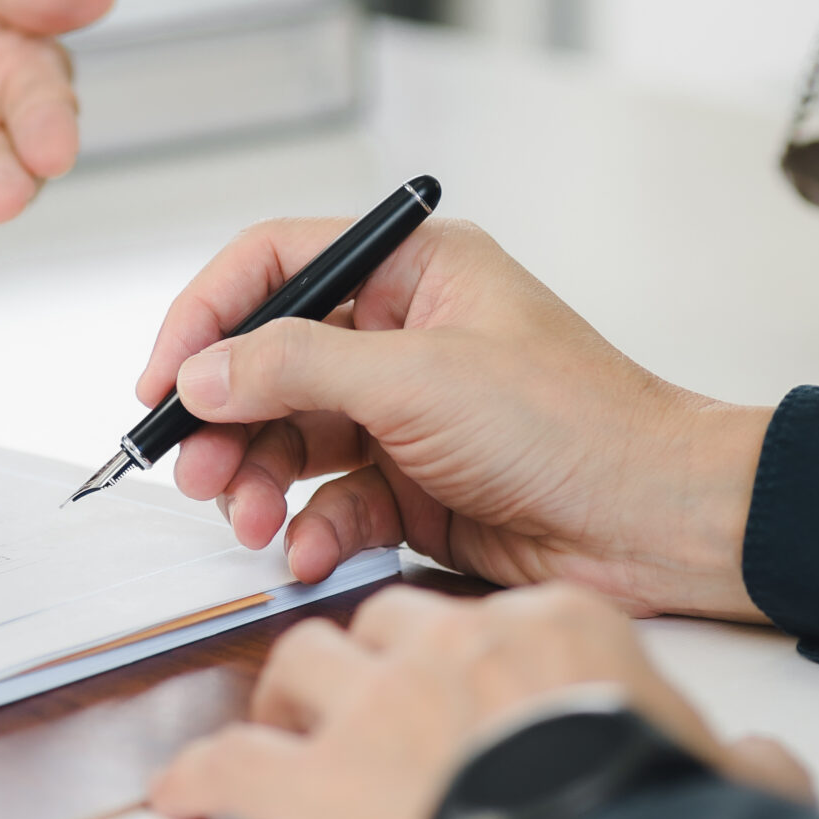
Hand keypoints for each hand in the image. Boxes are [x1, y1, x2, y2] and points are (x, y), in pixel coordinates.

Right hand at [137, 218, 772, 618]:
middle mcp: (405, 332)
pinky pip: (331, 499)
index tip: (163, 376)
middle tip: (190, 467)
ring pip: (291, 436)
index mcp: (415, 269)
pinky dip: (310, 528)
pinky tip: (307, 552)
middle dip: (224, 416)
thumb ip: (297, 370)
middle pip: (270, 360)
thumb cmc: (574, 424)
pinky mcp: (414, 486)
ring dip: (256, 478)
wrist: (655, 524)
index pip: (277, 265)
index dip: (208, 315)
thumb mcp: (419, 380)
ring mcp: (407, 411)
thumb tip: (201, 371)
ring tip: (243, 517)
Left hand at [150, 583, 811, 818]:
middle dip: (369, 660)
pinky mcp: (322, 783)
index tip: (460, 685)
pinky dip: (203, 775)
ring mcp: (382, 709)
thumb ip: (740, 757)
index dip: (462, 654)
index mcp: (554, 634)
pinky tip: (189, 792)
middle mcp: (457, 650)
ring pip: (304, 660)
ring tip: (286, 734)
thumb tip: (767, 765)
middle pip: (384, 620)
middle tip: (361, 703)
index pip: (486, 616)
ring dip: (290, 698)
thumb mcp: (726, 773)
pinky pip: (235, 759)